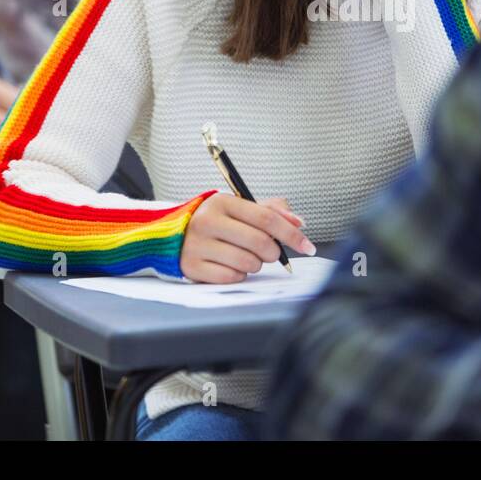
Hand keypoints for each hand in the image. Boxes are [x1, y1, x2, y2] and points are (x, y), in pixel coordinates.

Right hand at [180, 194, 315, 282]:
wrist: (173, 236)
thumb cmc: (216, 223)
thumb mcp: (239, 209)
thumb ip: (271, 211)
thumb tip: (298, 222)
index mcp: (222, 202)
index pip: (266, 218)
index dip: (291, 234)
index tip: (307, 246)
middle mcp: (207, 221)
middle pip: (259, 242)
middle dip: (274, 252)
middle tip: (271, 253)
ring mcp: (197, 245)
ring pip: (247, 262)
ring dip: (256, 264)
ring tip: (247, 257)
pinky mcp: (192, 266)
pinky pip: (231, 277)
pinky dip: (239, 275)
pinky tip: (232, 265)